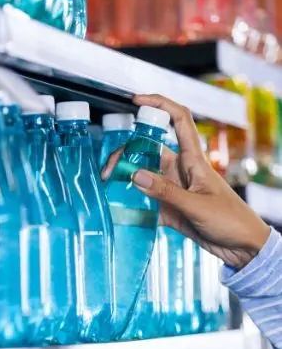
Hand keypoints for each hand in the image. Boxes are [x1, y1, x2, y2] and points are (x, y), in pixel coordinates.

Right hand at [101, 93, 269, 269]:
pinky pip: (144, 201)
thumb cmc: (231, 220)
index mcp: (193, 160)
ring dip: (124, 180)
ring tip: (106, 188)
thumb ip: (166, 191)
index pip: (179, 120)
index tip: (136, 101)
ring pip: (142, 176)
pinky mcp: (168, 208)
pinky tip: (118, 208)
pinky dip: (131, 203)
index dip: (159, 104)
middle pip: (148, 150)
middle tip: (108, 172)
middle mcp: (180, 170)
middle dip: (126, 154)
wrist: (241, 247)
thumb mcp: (197, 205)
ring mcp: (172, 189)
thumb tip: (135, 175)